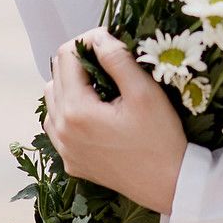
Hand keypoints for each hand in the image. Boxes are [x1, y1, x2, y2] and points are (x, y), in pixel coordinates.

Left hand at [43, 27, 187, 214]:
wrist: (170, 185)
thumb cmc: (160, 137)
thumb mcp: (144, 92)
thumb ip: (117, 59)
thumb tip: (99, 37)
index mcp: (76, 111)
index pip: (67, 57)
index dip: (87, 40)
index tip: (110, 39)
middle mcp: (62, 131)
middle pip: (56, 75)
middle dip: (79, 59)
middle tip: (108, 57)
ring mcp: (64, 150)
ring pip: (52, 100)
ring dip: (71, 84)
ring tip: (100, 83)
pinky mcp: (72, 162)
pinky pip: (57, 126)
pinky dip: (69, 110)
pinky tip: (93, 110)